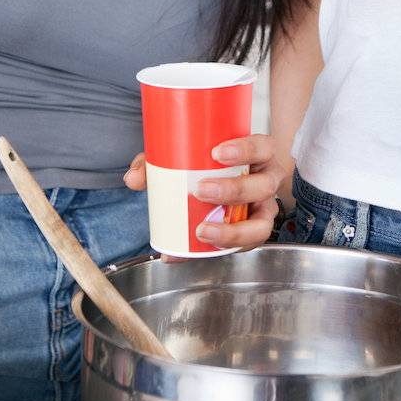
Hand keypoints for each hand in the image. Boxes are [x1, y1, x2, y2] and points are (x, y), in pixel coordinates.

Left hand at [124, 135, 286, 252]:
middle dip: (234, 190)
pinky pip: (243, 247)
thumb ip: (156, 162)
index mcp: (260, 154)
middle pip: (262, 187)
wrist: (224, 180)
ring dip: (232, 231)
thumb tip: (133, 179)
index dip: (245, 150)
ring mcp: (264, 210)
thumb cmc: (211, 163)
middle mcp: (267, 181)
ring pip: (261, 225)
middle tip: (201, 191)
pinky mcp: (252, 233)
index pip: (262, 147)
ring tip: (201, 230)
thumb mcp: (185, 155)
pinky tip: (185, 253)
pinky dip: (212, 251)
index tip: (217, 153)